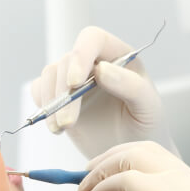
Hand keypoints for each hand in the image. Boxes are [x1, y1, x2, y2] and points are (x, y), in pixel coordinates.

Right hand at [31, 26, 176, 159]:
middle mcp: (95, 62)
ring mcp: (75, 79)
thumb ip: (131, 86)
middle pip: (67, 61)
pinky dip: (43, 108)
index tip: (75, 82)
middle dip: (64, 93)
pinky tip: (57, 128)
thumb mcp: (148, 107)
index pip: (93, 39)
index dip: (81, 54)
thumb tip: (102, 70)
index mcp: (119, 57)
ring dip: (52, 103)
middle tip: (69, 123)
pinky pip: (40, 91)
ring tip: (63, 128)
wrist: (130, 151)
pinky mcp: (60, 97)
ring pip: (50, 75)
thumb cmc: (145, 126)